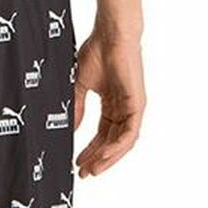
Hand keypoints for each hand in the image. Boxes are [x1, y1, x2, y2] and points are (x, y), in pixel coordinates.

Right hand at [73, 31, 144, 177]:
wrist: (110, 35)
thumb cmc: (97, 52)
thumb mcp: (81, 84)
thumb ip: (77, 107)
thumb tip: (70, 129)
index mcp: (112, 104)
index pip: (102, 135)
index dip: (90, 150)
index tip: (77, 163)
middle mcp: (123, 109)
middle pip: (111, 143)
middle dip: (97, 159)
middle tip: (83, 173)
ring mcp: (132, 108)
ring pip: (122, 143)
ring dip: (107, 158)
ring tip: (91, 169)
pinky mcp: (138, 105)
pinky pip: (129, 134)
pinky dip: (117, 147)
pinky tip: (103, 155)